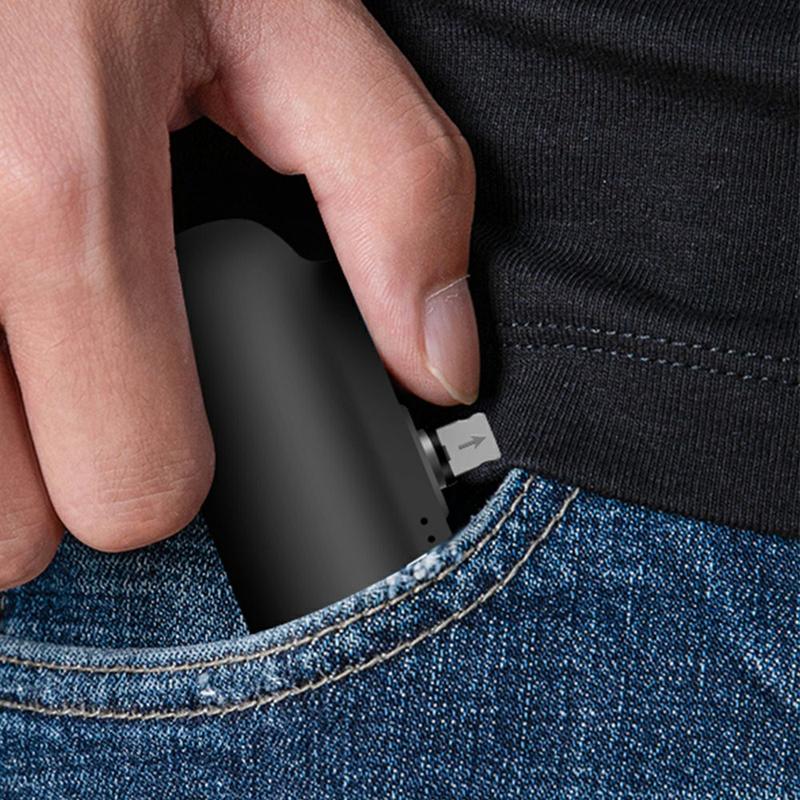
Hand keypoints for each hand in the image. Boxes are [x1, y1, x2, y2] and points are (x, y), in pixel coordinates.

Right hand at [0, 0, 478, 587]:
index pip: (132, 484)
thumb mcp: (286, 21)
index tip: (178, 428)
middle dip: (68, 471)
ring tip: (46, 341)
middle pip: (11, 529)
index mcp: (51, 189)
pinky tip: (8, 317)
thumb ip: (393, 194)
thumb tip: (439, 362)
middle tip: (99, 378)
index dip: (171, 474)